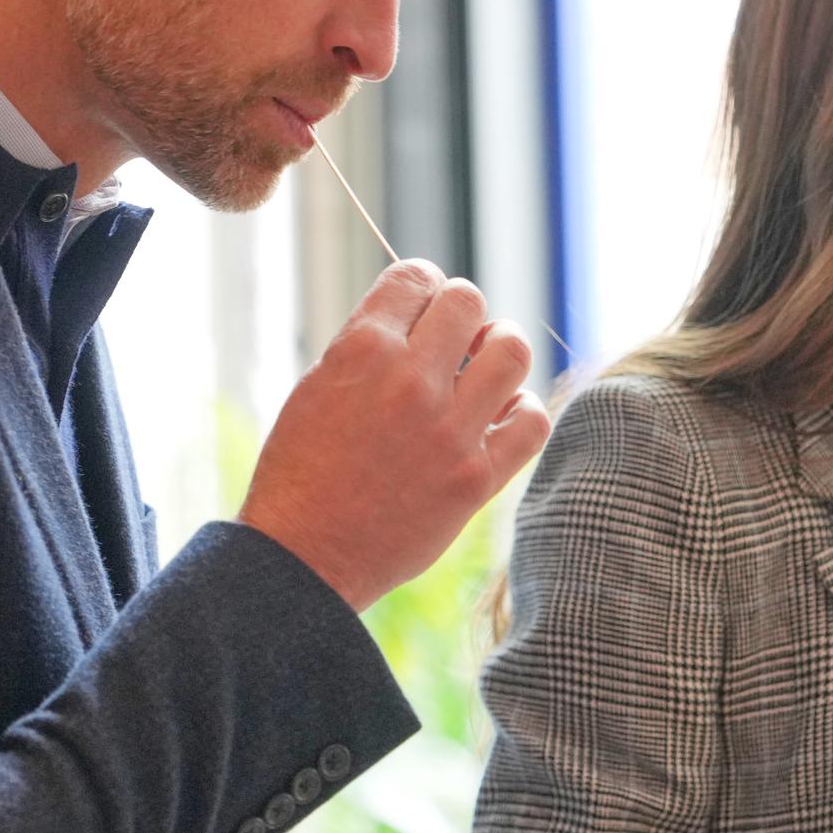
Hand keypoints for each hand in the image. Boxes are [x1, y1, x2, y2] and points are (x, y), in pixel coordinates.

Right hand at [241, 259, 551, 611]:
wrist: (303, 557)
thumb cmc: (301, 471)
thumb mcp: (318, 386)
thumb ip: (371, 345)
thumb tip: (422, 316)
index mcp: (362, 349)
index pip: (416, 275)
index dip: (421, 286)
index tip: (420, 308)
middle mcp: (410, 381)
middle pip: (469, 301)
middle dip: (460, 313)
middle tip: (452, 340)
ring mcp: (450, 430)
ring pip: (512, 350)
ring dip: (499, 350)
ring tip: (483, 369)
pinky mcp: (476, 478)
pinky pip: (531, 420)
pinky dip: (520, 411)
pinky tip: (497, 418)